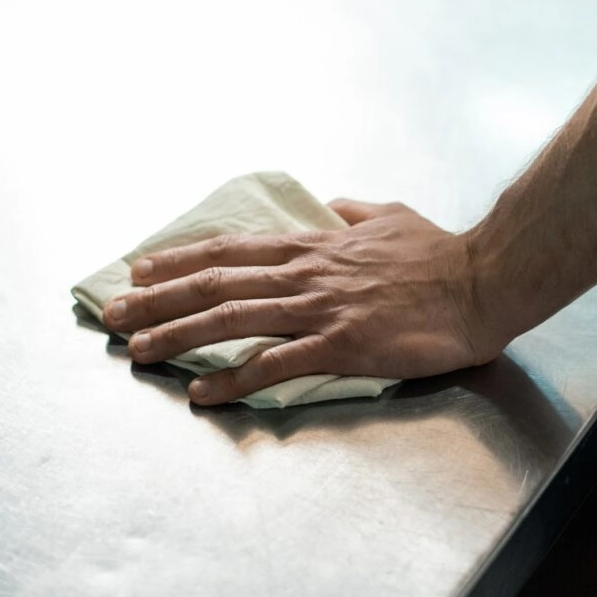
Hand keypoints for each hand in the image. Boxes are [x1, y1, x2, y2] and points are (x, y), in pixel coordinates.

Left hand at [102, 199, 504, 405]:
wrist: (482, 281)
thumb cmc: (440, 252)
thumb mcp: (389, 215)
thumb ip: (354, 211)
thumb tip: (332, 204)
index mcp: (315, 245)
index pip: (232, 250)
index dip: (181, 260)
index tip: (142, 269)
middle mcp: (306, 273)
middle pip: (217, 283)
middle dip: (158, 299)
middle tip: (114, 313)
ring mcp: (320, 309)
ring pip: (233, 319)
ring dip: (179, 335)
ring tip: (138, 350)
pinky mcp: (341, 346)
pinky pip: (276, 364)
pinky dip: (234, 378)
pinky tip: (204, 392)